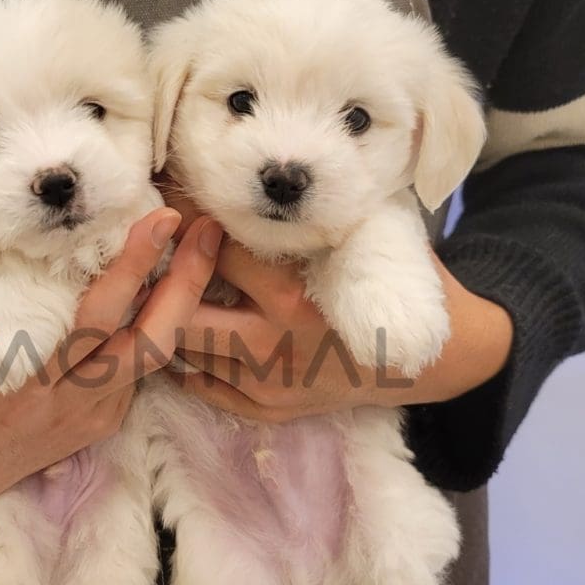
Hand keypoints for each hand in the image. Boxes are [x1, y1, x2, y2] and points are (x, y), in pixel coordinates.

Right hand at [0, 208, 222, 512]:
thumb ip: (9, 305)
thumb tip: (55, 240)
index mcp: (30, 383)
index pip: (95, 321)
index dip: (130, 270)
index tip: (156, 220)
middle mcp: (71, 403)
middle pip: (146, 343)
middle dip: (184, 284)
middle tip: (205, 230)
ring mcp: (93, 417)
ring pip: (153, 357)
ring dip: (182, 301)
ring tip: (201, 249)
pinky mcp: (105, 424)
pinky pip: (139, 370)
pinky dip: (157, 327)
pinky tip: (171, 290)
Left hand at [162, 194, 512, 422]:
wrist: (435, 357)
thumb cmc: (399, 281)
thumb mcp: (368, 232)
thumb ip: (314, 210)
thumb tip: (259, 174)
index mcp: (293, 297)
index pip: (216, 251)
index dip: (192, 222)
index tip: (173, 203)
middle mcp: (271, 345)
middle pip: (184, 308)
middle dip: (163, 278)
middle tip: (149, 251)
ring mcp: (266, 384)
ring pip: (186, 349)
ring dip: (169, 316)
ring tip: (159, 287)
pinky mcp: (267, 410)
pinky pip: (204, 387)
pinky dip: (187, 359)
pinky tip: (181, 331)